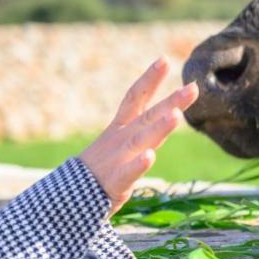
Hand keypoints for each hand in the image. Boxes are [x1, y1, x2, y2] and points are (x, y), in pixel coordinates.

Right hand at [79, 57, 198, 214]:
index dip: (149, 78)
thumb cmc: (99, 170)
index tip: (163, 59)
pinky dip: (137, 164)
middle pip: (148, 116)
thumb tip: (170, 112)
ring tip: (176, 115)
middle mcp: (120, 140)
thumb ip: (143, 129)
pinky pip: (127, 173)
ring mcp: (117, 160)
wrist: (65, 199)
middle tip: (193, 87)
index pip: (135, 98)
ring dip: (159, 128)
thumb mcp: (119, 144)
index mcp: (120, 129)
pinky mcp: (114, 183)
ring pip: (141, 141)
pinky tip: (149, 156)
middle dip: (171, 101)